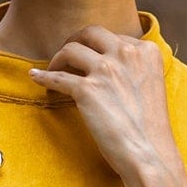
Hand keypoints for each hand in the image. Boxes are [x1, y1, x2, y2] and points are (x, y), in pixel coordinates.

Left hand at [26, 24, 179, 181]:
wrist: (150, 153)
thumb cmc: (151, 128)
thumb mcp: (151, 85)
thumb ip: (136, 70)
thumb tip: (112, 68)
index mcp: (146, 51)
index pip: (114, 37)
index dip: (99, 47)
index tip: (91, 57)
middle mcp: (126, 53)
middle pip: (91, 33)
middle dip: (75, 40)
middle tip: (68, 53)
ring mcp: (106, 70)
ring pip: (70, 50)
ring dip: (58, 58)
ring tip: (54, 69)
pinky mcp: (87, 90)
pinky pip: (57, 77)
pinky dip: (43, 76)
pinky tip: (35, 77)